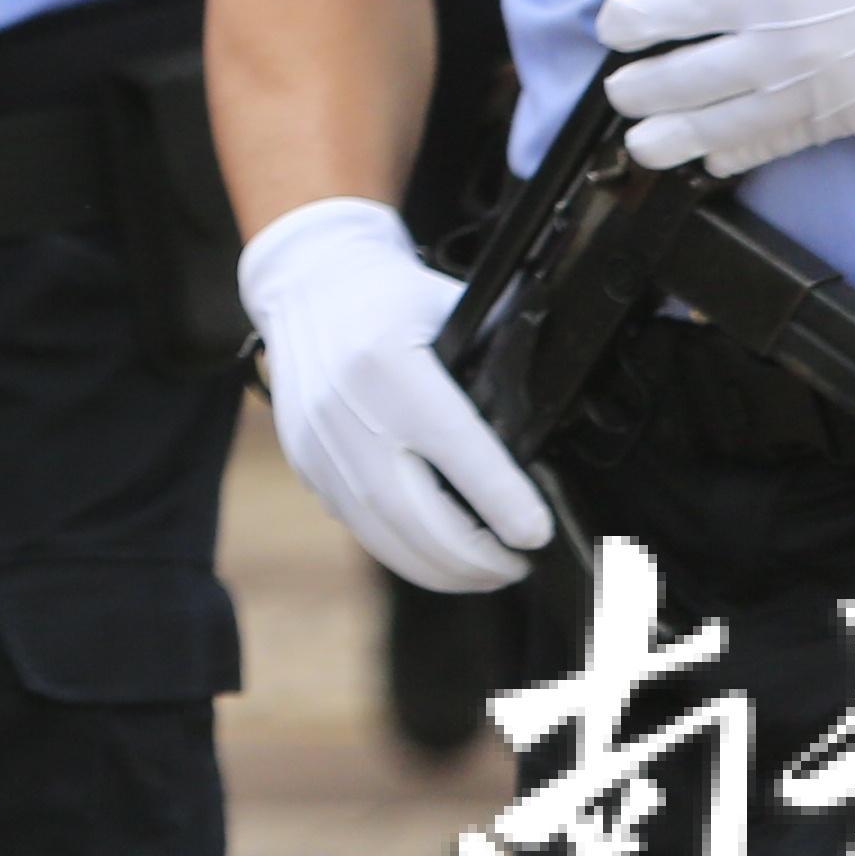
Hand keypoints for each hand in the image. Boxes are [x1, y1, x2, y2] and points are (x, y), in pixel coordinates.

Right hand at [240, 194, 556, 595]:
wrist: (307, 283)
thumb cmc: (393, 297)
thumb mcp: (453, 312)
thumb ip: (498, 370)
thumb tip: (549, 440)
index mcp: (389, 361)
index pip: (457, 450)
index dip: (501, 501)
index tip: (535, 534)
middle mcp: (345, 407)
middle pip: (415, 514)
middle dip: (476, 557)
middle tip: (517, 563)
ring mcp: (318, 441)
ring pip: (384, 533)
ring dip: (442, 568)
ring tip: (487, 571)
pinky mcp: (305, 462)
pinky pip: (359, 524)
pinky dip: (404, 551)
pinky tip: (439, 553)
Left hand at [597, 0, 854, 177]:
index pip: (666, 14)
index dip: (625, 24)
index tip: (614, 27)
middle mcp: (778, 45)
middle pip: (678, 80)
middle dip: (635, 90)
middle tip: (620, 92)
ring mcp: (813, 90)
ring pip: (719, 126)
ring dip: (670, 137)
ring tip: (642, 144)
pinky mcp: (847, 118)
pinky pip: (777, 144)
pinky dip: (738, 152)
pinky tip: (713, 156)